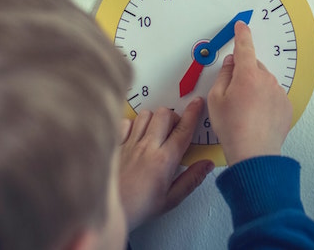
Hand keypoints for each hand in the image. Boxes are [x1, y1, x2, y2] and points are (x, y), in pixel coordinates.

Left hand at [117, 98, 213, 229]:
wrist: (106, 210)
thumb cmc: (138, 208)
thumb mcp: (171, 200)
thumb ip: (191, 180)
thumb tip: (207, 164)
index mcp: (164, 160)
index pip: (184, 129)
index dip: (193, 113)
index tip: (198, 103)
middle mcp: (147, 147)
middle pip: (165, 114)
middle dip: (174, 116)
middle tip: (175, 129)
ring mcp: (129, 143)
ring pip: (146, 114)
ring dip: (154, 119)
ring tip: (156, 132)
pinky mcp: (115, 144)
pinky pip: (126, 122)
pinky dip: (133, 124)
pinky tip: (136, 135)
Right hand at [207, 21, 292, 164]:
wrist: (254, 152)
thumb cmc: (233, 128)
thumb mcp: (216, 99)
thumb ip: (223, 75)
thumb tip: (231, 63)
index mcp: (247, 75)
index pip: (245, 46)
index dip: (242, 34)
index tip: (242, 26)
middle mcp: (266, 80)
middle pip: (253, 66)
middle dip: (244, 74)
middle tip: (233, 95)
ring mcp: (279, 92)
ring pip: (264, 82)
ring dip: (255, 89)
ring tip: (245, 111)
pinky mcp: (286, 106)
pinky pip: (274, 95)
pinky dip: (265, 101)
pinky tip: (256, 116)